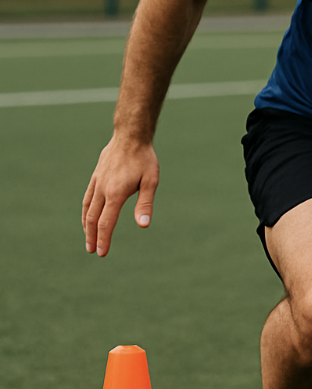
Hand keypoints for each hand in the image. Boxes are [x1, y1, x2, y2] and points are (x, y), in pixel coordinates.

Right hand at [82, 136, 159, 256]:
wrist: (130, 136)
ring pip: (87, 208)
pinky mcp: (96, 176)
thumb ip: (145, 204)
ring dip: (86, 226)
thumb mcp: (150, 181)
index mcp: (116, 193)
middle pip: (93, 218)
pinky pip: (87, 197)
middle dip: (92, 236)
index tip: (102, 252)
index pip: (106, 222)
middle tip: (92, 251)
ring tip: (88, 239)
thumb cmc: (144, 159)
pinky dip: (85, 211)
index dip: (103, 239)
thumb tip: (143, 225)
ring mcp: (97, 182)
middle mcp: (103, 189)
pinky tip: (87, 217)